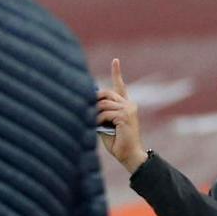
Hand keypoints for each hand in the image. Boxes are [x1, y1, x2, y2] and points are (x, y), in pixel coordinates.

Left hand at [95, 57, 148, 173]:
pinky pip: (105, 113)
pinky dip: (97, 120)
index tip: (115, 60)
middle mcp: (129, 104)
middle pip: (106, 93)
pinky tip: (97, 127)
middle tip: (88, 112)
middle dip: (94, 100)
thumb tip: (87, 104)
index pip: (120, 86)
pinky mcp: (125, 115)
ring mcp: (128, 108)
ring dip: (94, 114)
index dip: (117, 72)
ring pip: (103, 104)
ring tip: (94, 124)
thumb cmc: (116, 142)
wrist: (128, 155)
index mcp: (125, 105)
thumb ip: (100, 113)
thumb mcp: (105, 124)